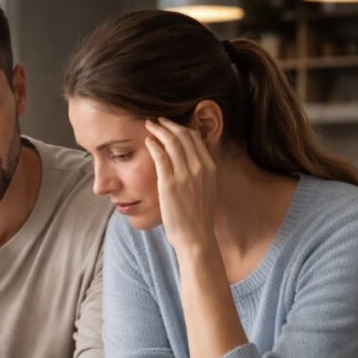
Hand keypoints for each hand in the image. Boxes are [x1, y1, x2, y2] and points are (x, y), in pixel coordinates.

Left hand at [144, 117, 217, 250]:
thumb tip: (192, 162)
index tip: (170, 125)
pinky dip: (154, 145)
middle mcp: (199, 167)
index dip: (181, 127)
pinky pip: (160, 157)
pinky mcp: (169, 184)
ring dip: (159, 130)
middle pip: (183, 136)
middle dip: (168, 124)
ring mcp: (185, 175)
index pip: (195, 138)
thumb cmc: (198, 217)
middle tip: (156, 120)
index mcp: (210, 167)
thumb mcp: (207, 189)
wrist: (196, 237)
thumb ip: (201, 173)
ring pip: (171, 142)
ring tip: (149, 125)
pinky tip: (148, 141)